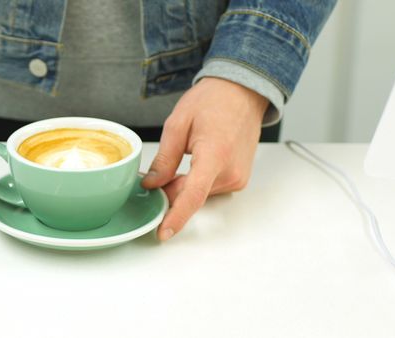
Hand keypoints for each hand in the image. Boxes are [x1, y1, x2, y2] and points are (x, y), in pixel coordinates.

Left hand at [142, 77, 267, 240]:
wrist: (242, 92)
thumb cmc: (212, 100)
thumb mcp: (178, 123)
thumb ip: (164, 158)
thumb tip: (151, 184)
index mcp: (215, 155)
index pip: (193, 196)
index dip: (176, 217)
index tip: (163, 233)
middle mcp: (231, 172)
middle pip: (191, 196)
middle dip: (170, 190)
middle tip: (156, 172)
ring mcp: (238, 178)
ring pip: (199, 194)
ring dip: (183, 185)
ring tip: (183, 156)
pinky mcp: (239, 179)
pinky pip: (209, 188)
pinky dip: (197, 181)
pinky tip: (195, 160)